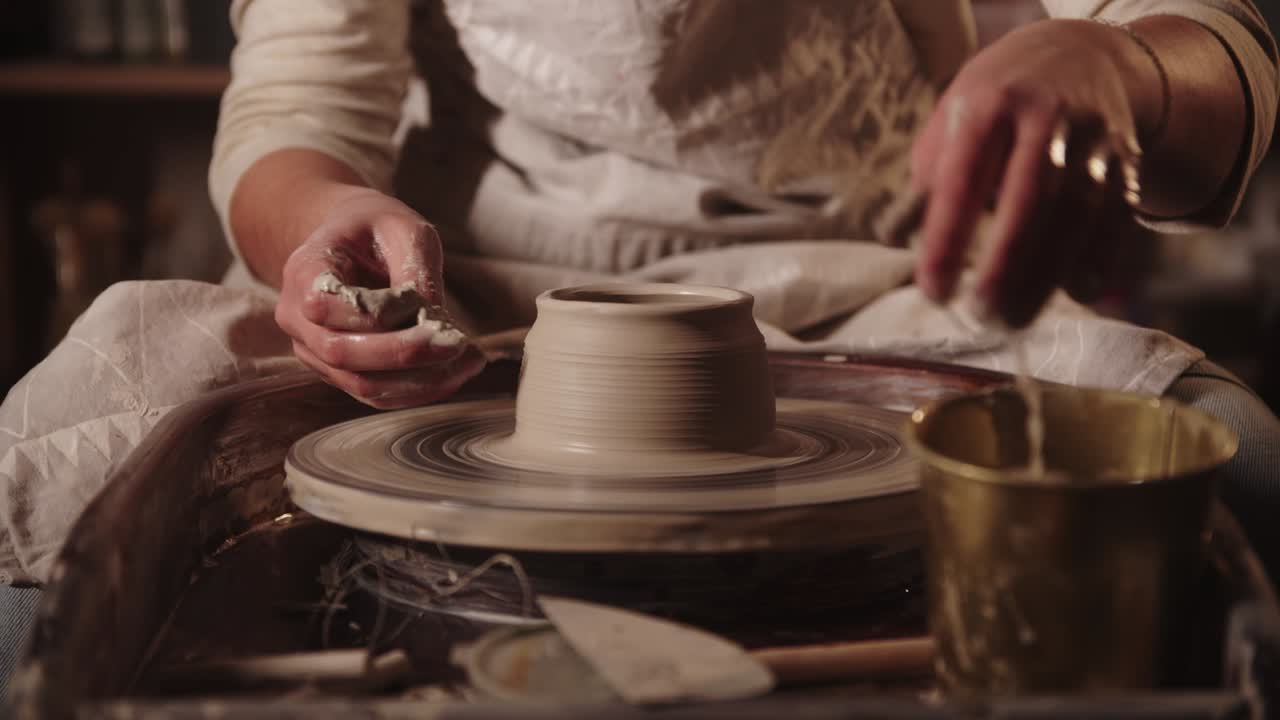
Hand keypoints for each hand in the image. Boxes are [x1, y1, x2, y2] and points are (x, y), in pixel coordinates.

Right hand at [274, 188, 483, 407]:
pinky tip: (457, 371)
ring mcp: (313, 350)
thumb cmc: (377, 228)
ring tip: (470, 360)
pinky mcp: (339, 372)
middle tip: (456, 344)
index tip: (422, 301)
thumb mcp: (404, 229)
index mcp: (303, 271)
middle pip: (343, 353)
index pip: (327, 307)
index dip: (378, 312)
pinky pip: (376, 394)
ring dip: (421, 381)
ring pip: (362, 384)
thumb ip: (416, 271)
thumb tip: (434, 323)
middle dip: (406, 354)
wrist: (352, 240)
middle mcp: (297, 318)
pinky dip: (420, 389)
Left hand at [910, 19, 1150, 327]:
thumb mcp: (953, 119)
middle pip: (1030, 198)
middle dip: (1005, 265)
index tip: (934, 291)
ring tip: (1013, 321)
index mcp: (990, 103)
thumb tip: (898, 239)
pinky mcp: (1128, 162)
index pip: (963, 178)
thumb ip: (929, 176)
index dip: (947, 239)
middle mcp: (1048, 116)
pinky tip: (1076, 295)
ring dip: (1046, 276)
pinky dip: (1099, 259)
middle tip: (980, 316)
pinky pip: (1118, 217)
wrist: (1083, 54)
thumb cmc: (996, 102)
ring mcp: (1094, 138)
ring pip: (1077, 214)